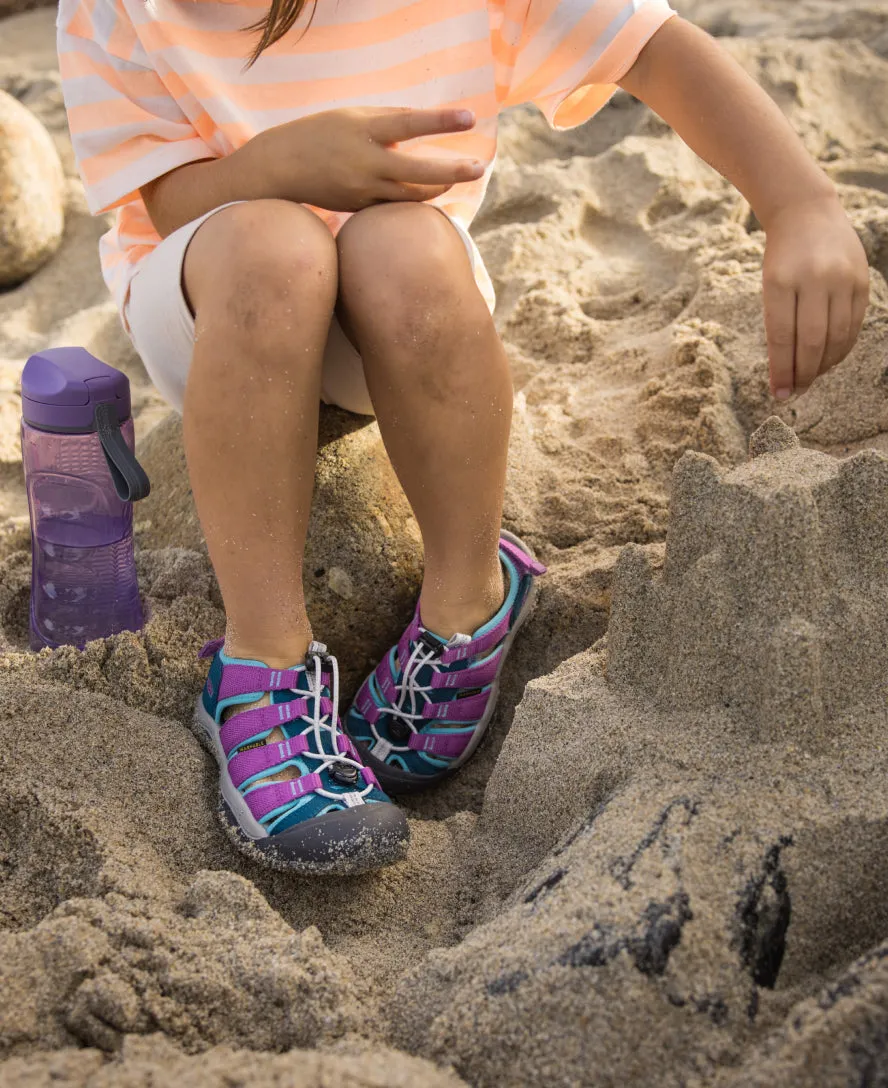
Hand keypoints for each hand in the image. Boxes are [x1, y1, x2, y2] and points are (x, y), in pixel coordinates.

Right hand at [246, 107, 483, 211]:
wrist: (280, 169)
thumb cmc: (320, 134)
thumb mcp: (352, 117)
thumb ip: (389, 121)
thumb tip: (426, 123)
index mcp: (363, 131)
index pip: (409, 124)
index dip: (441, 121)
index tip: (470, 116)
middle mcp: (365, 164)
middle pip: (418, 174)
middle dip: (452, 172)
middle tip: (480, 168)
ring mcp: (363, 191)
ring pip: (411, 196)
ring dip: (437, 188)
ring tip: (454, 177)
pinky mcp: (360, 209)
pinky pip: (395, 206)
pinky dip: (414, 199)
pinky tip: (426, 192)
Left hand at [762, 195, 869, 398]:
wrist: (808, 212)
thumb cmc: (781, 256)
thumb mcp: (769, 284)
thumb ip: (779, 323)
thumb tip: (785, 371)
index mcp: (781, 281)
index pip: (780, 337)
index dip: (781, 370)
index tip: (778, 394)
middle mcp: (814, 278)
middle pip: (810, 340)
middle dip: (803, 373)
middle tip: (795, 392)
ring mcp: (842, 278)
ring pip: (836, 336)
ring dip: (823, 365)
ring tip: (811, 377)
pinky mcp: (862, 280)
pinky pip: (854, 324)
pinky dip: (842, 347)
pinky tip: (829, 359)